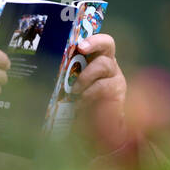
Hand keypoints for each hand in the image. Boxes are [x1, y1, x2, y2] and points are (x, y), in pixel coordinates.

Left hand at [73, 33, 128, 148]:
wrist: (94, 130)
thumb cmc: (78, 103)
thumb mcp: (71, 84)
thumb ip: (69, 72)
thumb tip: (51, 63)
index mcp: (98, 58)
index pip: (101, 41)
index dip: (93, 38)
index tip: (80, 44)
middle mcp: (110, 64)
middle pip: (107, 45)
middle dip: (93, 45)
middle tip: (80, 50)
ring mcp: (116, 77)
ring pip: (103, 65)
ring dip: (85, 75)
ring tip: (73, 90)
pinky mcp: (118, 92)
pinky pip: (103, 86)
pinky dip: (88, 94)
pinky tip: (79, 104)